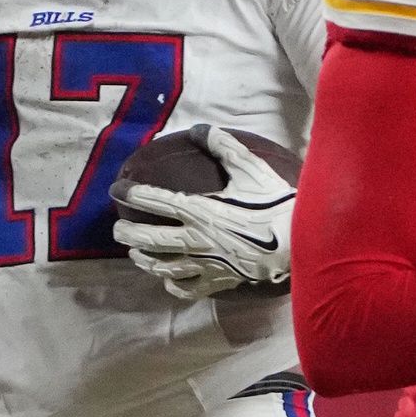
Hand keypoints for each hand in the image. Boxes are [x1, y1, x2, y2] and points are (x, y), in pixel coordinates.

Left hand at [112, 125, 293, 299]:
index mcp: (199, 210)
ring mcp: (206, 263)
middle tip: (116, 229)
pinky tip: (169, 280)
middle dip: (127, 233)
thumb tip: (200, 128)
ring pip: (163, 266)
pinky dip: (174, 285)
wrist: (300, 243)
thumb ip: (223, 146)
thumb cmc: (274, 203)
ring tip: (135, 254)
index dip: (131, 193)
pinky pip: (190, 288)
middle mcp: (196, 239)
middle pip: (149, 239)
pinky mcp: (220, 280)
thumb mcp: (250, 168)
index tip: (116, 189)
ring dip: (144, 260)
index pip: (154, 200)